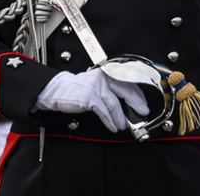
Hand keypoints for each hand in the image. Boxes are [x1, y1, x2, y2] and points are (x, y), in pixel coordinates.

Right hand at [34, 69, 149, 132]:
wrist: (56, 90)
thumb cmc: (76, 89)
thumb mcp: (96, 85)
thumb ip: (110, 91)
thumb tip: (128, 104)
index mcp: (105, 73)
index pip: (126, 82)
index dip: (137, 94)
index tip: (143, 103)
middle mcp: (102, 77)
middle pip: (124, 90)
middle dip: (136, 104)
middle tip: (142, 113)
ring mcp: (95, 87)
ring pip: (114, 104)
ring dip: (120, 117)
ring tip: (123, 125)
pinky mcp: (89, 97)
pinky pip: (104, 111)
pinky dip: (110, 121)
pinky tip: (113, 126)